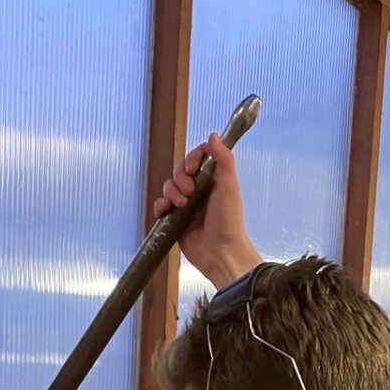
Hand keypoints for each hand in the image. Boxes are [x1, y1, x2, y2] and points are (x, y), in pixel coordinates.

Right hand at [152, 131, 260, 289]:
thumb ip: (223, 159)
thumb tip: (214, 135)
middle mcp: (199, 190)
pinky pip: (161, 206)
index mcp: (213, 179)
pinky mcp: (175, 220)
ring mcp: (187, 205)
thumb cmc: (229, 222)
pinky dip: (160, 206)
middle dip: (180, 178)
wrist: (220, 254)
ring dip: (170, 192)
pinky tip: (166, 211)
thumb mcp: (228, 187)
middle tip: (188, 192)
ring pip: (169, 187)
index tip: (192, 168)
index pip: (198, 158)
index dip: (191, 158)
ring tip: (181, 205)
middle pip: (180, 171)